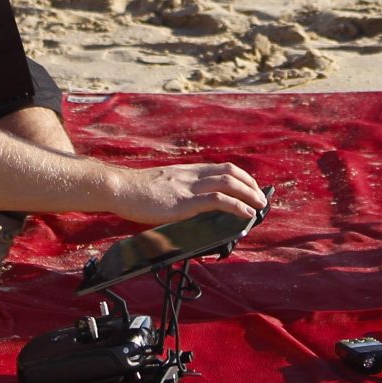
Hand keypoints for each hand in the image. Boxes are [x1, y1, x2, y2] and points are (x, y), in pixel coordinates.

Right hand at [108, 161, 264, 225]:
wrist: (120, 188)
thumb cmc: (135, 191)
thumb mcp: (162, 185)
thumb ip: (178, 190)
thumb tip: (188, 205)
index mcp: (187, 171)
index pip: (221, 168)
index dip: (240, 176)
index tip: (250, 186)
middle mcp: (192, 176)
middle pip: (230, 172)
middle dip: (250, 184)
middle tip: (261, 198)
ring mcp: (189, 188)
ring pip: (229, 184)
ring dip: (249, 194)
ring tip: (260, 206)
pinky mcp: (185, 203)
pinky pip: (218, 201)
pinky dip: (237, 206)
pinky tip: (246, 213)